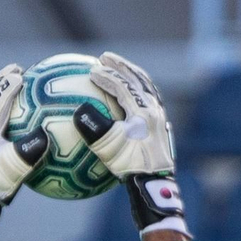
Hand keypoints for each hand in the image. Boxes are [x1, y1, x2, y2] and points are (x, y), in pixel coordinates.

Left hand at [0, 63, 49, 202]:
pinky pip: (4, 131)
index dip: (7, 88)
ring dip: (6, 100)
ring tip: (22, 89)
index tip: (20, 74)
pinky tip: (32, 125)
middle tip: (16, 69)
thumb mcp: (12, 172)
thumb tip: (44, 134)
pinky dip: (15, 122)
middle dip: (2, 84)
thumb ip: (26, 153)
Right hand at [75, 51, 174, 177]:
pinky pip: (150, 101)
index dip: (106, 76)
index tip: (91, 70)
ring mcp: (160, 118)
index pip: (123, 85)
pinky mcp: (161, 128)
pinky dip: (138, 92)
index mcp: (142, 110)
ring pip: (147, 88)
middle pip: (138, 80)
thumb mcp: (108, 147)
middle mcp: (154, 110)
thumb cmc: (130, 166)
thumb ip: (94, 127)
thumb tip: (79, 109)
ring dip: (132, 76)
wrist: (154, 183)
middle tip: (105, 57)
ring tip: (119, 70)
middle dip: (121, 66)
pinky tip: (128, 97)